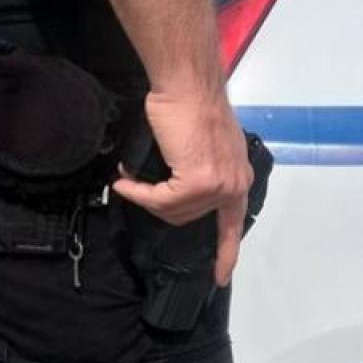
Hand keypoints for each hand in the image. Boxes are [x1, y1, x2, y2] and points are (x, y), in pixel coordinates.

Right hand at [113, 88, 252, 286]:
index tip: (220, 277)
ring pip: (173, 210)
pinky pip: (160, 200)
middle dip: (160, 205)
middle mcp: (234, 183)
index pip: (234, 223)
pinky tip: (124, 180)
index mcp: (239, 176)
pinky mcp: (199, 182)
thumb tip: (179, 185)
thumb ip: (202, 167)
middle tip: (137, 186)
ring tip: (128, 178)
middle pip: (189, 216)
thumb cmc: (190, 105)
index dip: (227, 254)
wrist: (187, 85)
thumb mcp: (206, 143)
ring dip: (145, 197)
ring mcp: (218, 185)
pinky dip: (138, 193)